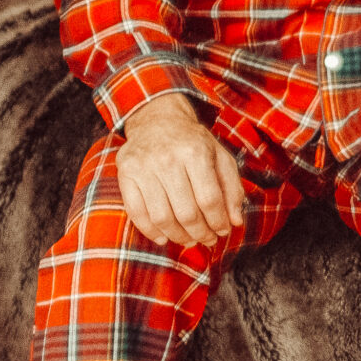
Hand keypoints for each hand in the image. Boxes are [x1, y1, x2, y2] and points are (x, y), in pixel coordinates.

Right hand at [115, 92, 246, 249]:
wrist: (156, 121)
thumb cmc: (193, 143)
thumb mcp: (221, 157)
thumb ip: (232, 188)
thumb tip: (235, 222)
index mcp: (195, 152)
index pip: (209, 199)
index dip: (218, 222)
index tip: (223, 231)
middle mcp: (167, 159)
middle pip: (186, 212)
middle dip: (200, 233)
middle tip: (207, 240)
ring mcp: (143, 167)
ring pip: (161, 217)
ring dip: (178, 236)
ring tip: (188, 240)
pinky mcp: (125, 174)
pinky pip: (136, 212)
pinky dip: (150, 231)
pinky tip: (163, 237)